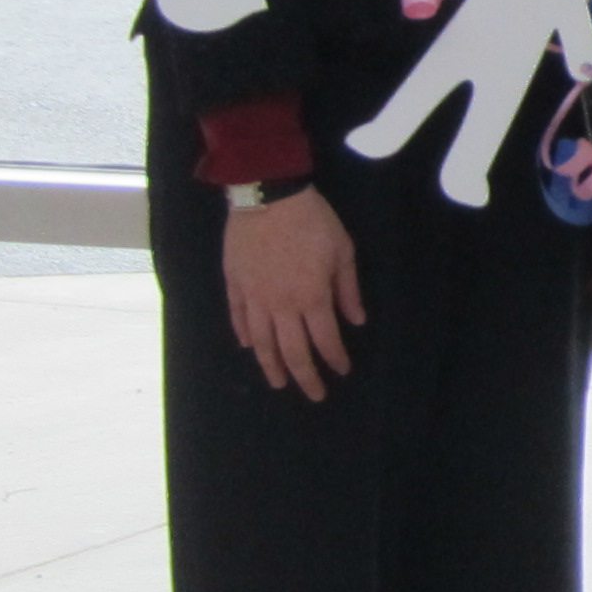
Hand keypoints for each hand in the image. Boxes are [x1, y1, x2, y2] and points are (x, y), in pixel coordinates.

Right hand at [222, 188, 361, 400]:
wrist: (268, 197)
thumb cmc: (312, 221)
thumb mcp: (343, 251)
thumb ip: (348, 289)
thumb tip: (357, 321)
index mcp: (312, 297)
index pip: (325, 339)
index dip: (334, 359)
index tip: (342, 371)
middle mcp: (282, 305)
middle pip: (293, 351)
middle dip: (305, 376)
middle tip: (314, 394)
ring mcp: (254, 297)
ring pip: (263, 342)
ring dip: (272, 365)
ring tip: (279, 382)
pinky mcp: (234, 285)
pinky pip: (239, 319)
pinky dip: (246, 336)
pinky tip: (251, 347)